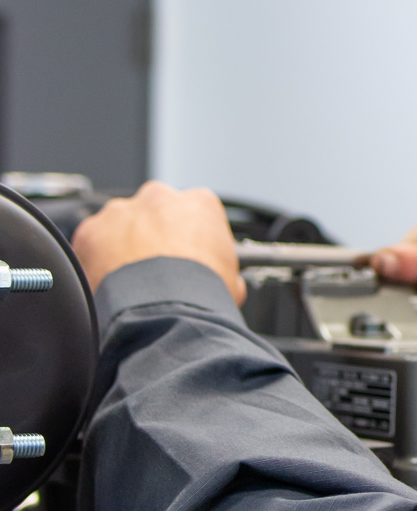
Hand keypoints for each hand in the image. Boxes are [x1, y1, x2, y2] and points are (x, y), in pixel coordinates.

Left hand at [73, 182, 245, 304]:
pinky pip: (91, 245)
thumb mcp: (233, 283)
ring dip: (122, 249)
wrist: (163, 312)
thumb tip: (226, 284)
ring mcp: (121, 212)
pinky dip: (96, 263)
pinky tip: (108, 287)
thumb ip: (223, 269)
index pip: (195, 214)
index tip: (187, 257)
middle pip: (154, 214)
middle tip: (156, 270)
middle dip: (152, 238)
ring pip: (119, 227)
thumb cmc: (199, 295)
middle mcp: (159, 198)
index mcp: (199, 203)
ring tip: (130, 283)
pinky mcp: (90, 231)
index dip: (190, 239)